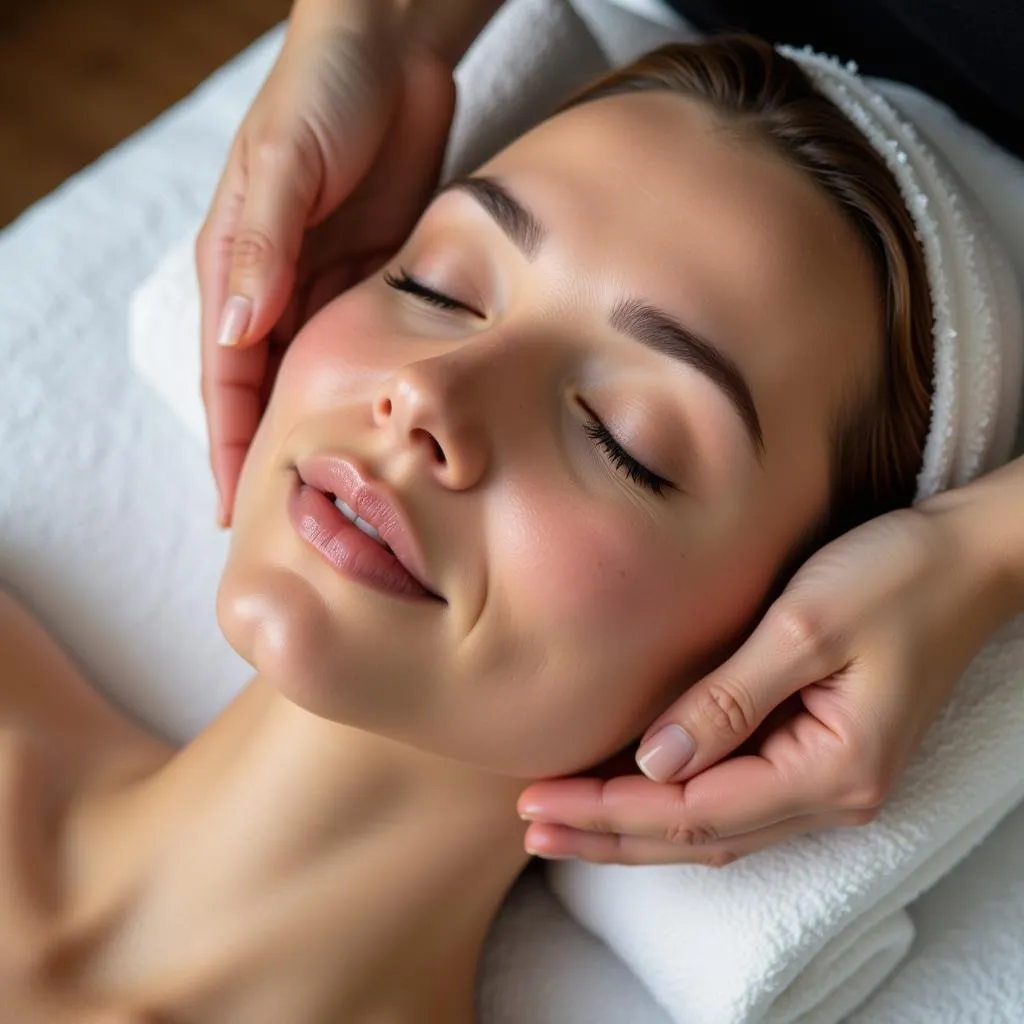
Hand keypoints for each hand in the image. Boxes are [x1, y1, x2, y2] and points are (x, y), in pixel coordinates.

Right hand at [196, 6, 455, 524]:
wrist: (392, 47)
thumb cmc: (324, 91)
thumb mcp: (285, 164)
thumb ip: (262, 247)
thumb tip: (239, 332)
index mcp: (237, 266)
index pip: (226, 379)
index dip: (230, 448)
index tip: (239, 511)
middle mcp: (278, 285)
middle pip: (270, 392)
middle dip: (275, 455)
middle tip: (294, 521)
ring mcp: (329, 284)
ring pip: (319, 378)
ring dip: (324, 431)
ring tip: (341, 492)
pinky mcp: (378, 276)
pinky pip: (365, 347)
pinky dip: (365, 389)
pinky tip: (381, 427)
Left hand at [517, 501, 1016, 864]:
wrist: (966, 560)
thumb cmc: (897, 578)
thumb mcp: (807, 627)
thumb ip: (729, 699)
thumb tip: (654, 761)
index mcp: (833, 772)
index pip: (696, 812)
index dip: (611, 812)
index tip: (540, 802)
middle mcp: (832, 794)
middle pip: (699, 836)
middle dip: (609, 836)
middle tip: (532, 826)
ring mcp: (829, 780)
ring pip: (713, 825)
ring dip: (635, 827)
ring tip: (562, 824)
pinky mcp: (819, 753)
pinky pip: (733, 796)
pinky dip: (672, 800)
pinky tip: (627, 791)